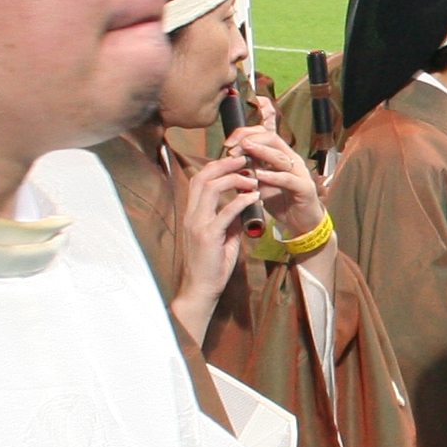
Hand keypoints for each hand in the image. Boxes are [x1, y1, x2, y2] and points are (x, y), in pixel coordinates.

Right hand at [171, 153, 263, 342]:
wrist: (201, 288)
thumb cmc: (212, 263)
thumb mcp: (223, 235)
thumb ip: (230, 219)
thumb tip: (244, 204)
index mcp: (193, 213)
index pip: (199, 180)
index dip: (217, 166)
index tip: (237, 161)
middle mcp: (192, 214)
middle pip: (203, 177)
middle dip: (224, 164)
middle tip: (245, 158)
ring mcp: (198, 224)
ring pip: (211, 188)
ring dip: (234, 179)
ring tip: (252, 177)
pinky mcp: (208, 236)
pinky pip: (225, 212)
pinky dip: (240, 200)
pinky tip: (254, 196)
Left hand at [223, 120, 324, 241]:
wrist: (300, 223)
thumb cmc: (280, 201)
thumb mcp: (260, 183)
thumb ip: (250, 170)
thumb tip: (230, 160)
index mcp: (280, 156)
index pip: (263, 134)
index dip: (245, 134)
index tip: (228, 143)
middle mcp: (291, 160)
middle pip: (272, 139)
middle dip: (251, 139)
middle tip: (234, 146)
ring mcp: (299, 173)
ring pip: (280, 157)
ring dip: (261, 152)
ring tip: (246, 149)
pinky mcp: (304, 188)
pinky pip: (288, 179)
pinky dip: (273, 176)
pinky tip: (260, 175)